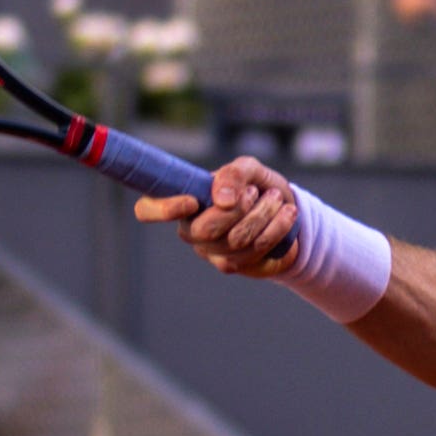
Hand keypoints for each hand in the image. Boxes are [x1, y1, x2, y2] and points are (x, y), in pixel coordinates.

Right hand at [132, 156, 297, 277]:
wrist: (283, 209)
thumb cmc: (254, 185)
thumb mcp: (247, 169)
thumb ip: (233, 174)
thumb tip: (221, 199)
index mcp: (181, 203)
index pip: (148, 210)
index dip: (162, 208)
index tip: (191, 200)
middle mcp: (190, 231)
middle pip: (205, 230)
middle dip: (238, 209)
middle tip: (256, 192)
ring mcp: (211, 252)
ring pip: (236, 241)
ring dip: (263, 215)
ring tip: (275, 198)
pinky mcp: (235, 266)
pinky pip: (255, 252)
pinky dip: (276, 229)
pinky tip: (287, 214)